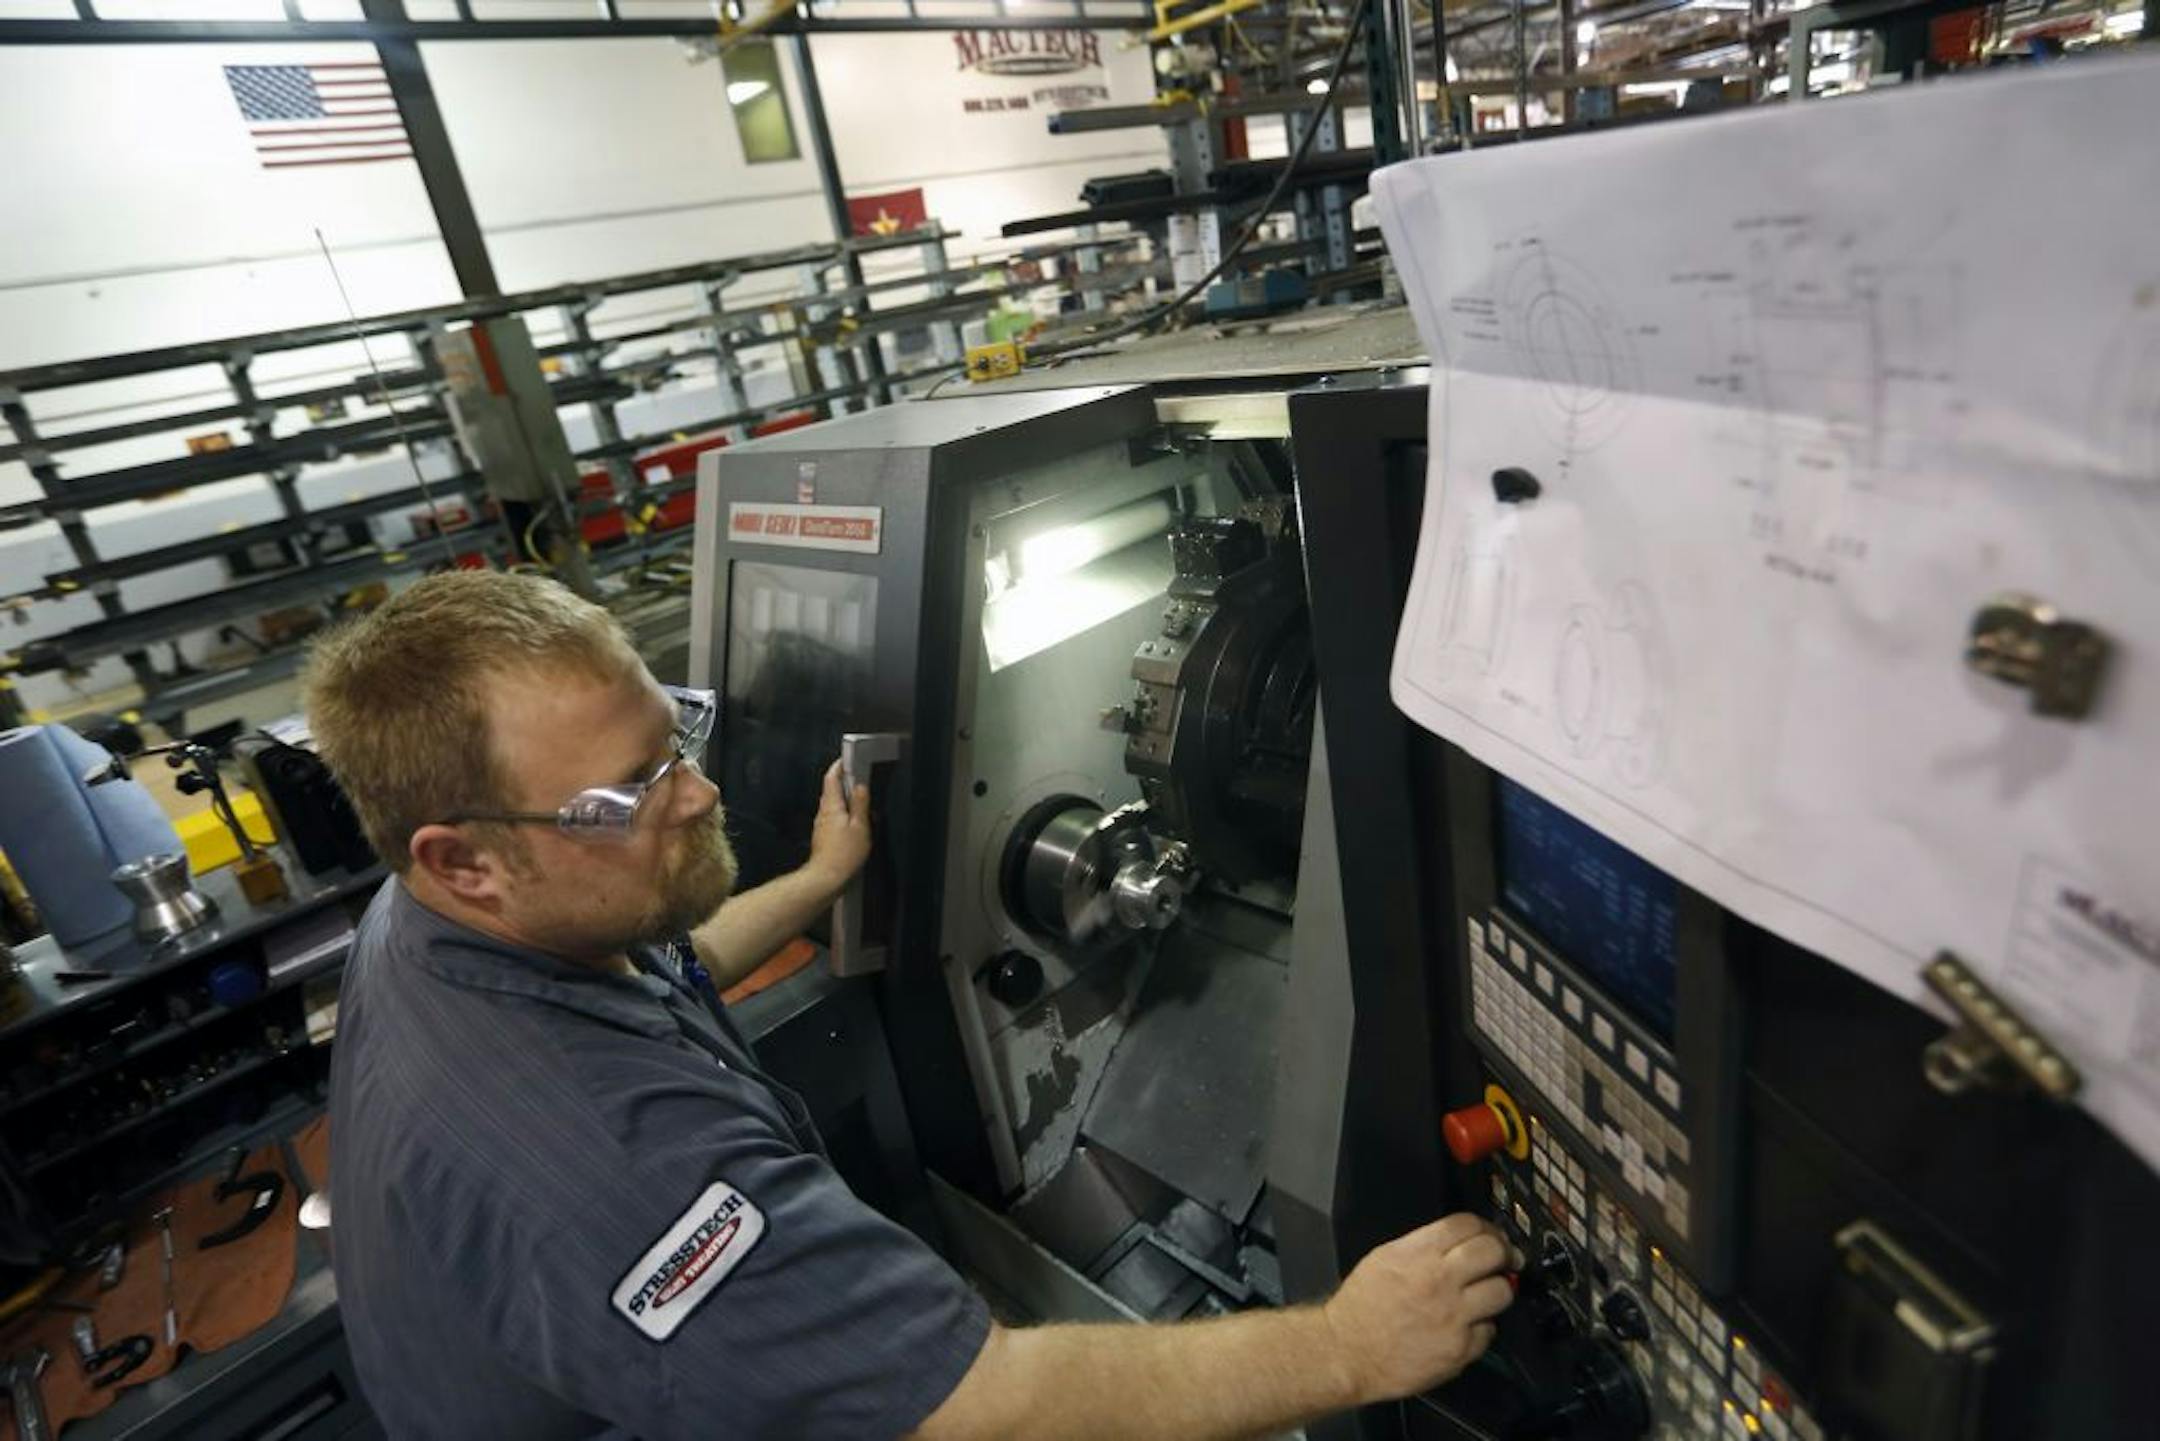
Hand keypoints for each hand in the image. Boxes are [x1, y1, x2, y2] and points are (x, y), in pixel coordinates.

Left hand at [804, 759, 871, 894]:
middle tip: (856, 776)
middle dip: (842, 781)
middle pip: (830, 790)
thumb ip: (860, 804)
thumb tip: (861, 786)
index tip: (847, 760)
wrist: (826, 877)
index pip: (832, 778)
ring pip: (831, 804)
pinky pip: (832, 817)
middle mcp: (823, 813)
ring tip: (857, 798)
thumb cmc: (844, 854)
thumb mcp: (860, 826)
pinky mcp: (823, 836)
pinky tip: (852, 821)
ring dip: (842, 797)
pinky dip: (841, 812)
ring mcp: (821, 825)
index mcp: (832, 806)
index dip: (838, 767)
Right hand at [1321, 1213, 1518, 1403]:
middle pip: (1494, 1252)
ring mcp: (1453, 1316)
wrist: (1347, 1352)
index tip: (1490, 1236)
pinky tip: (1465, 1327)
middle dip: (1503, 1253)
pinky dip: (1481, 1328)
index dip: (1486, 1227)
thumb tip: (1458, 1243)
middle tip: (1503, 1260)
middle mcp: (1440, 1281)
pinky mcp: (1460, 1349)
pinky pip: (1489, 1331)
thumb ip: (1423, 1246)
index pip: (1468, 1224)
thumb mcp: (1385, 1257)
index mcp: (1418, 1253)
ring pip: (1502, 1292)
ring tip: (1486, 1295)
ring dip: (1497, 1290)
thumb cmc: (1361, 1306)